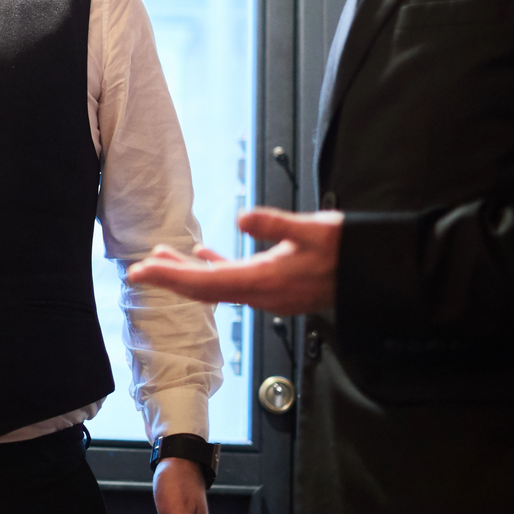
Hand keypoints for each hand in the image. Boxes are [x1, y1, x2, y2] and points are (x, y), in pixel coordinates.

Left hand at [125, 207, 343, 315]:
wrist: (375, 273)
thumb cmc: (347, 251)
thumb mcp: (312, 230)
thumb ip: (276, 224)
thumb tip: (242, 218)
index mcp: (264, 281)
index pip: (204, 284)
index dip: (168, 279)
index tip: (139, 273)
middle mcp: (262, 294)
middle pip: (204, 289)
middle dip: (170, 278)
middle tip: (138, 269)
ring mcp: (269, 295)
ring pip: (218, 286)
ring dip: (189, 274)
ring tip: (162, 259)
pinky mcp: (276, 289)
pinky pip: (236, 282)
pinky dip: (216, 269)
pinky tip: (206, 255)